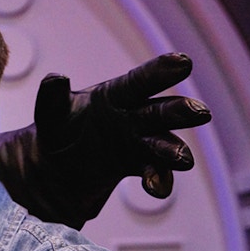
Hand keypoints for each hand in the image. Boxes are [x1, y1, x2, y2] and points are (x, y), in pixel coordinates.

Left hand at [0, 53, 210, 228]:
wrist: (53, 165)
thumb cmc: (58, 129)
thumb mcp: (50, 113)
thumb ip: (51, 97)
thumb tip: (56, 78)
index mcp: (115, 95)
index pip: (140, 82)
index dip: (160, 72)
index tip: (182, 62)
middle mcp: (134, 116)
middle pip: (163, 111)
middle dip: (181, 111)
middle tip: (199, 112)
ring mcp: (139, 142)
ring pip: (165, 144)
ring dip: (175, 150)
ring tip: (182, 159)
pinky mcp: (137, 166)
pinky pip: (155, 172)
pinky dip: (159, 180)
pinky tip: (155, 187)